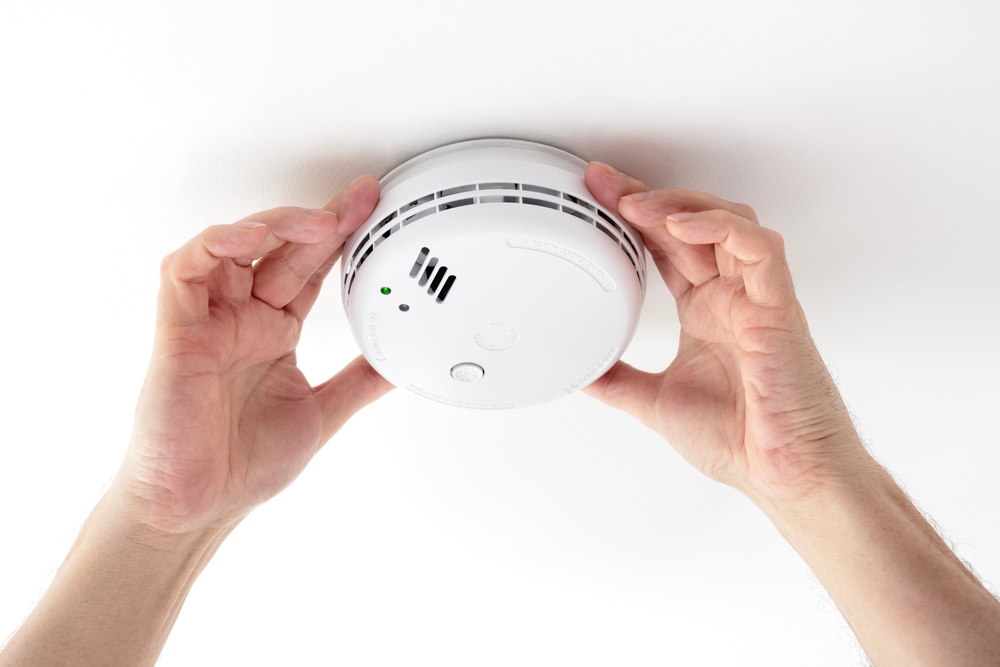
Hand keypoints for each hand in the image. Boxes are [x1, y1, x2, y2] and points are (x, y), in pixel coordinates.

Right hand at [113, 175, 393, 534]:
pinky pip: (186, 270)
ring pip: (234, 247)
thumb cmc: (242, 466)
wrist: (197, 509)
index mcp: (273, 333)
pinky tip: (251, 239)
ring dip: (276, 226)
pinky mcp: (177, 331)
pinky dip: (215, 246)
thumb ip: (359, 382)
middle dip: (321, 219)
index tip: (373, 213)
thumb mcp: (322, 414)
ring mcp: (209, 321)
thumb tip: (400, 363)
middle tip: (360, 199)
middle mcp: (241, 320)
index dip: (339, 239)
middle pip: (281, 250)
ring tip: (321, 223)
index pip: (308, 270)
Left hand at [582, 163, 867, 501]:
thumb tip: (578, 371)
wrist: (783, 478)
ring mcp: (756, 299)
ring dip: (680, 205)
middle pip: (691, 224)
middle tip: (604, 184)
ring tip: (635, 204)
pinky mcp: (778, 308)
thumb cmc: (741, 441)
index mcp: (705, 312)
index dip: (634, 218)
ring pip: (727, 222)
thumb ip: (617, 380)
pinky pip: (759, 249)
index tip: (595, 198)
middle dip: (646, 197)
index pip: (666, 247)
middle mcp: (730, 298)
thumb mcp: (653, 402)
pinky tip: (682, 226)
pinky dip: (722, 228)